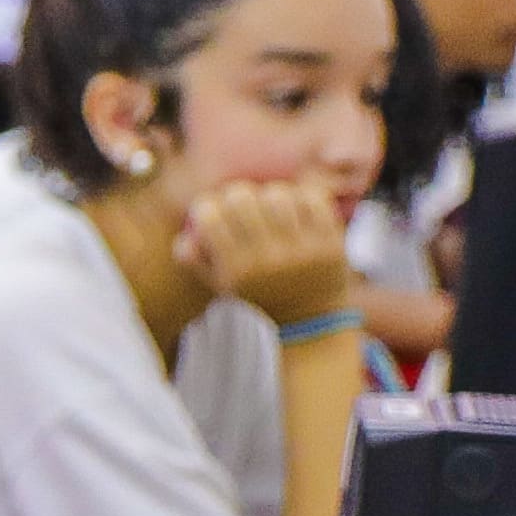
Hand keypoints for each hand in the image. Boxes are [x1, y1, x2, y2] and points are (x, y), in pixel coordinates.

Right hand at [182, 171, 361, 328]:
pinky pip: (314, 199)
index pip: (209, 216)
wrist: (311, 321)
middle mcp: (268, 261)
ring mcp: (303, 251)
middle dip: (237, 194)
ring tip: (271, 204)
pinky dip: (303, 196)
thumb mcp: (221, 286)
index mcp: (237, 271)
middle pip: (242, 197)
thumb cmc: (259, 294)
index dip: (206, 206)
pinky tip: (297, 206)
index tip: (212, 210)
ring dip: (271, 193)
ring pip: (278, 193)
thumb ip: (196, 261)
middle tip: (243, 202)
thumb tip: (184, 237)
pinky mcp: (331, 244)